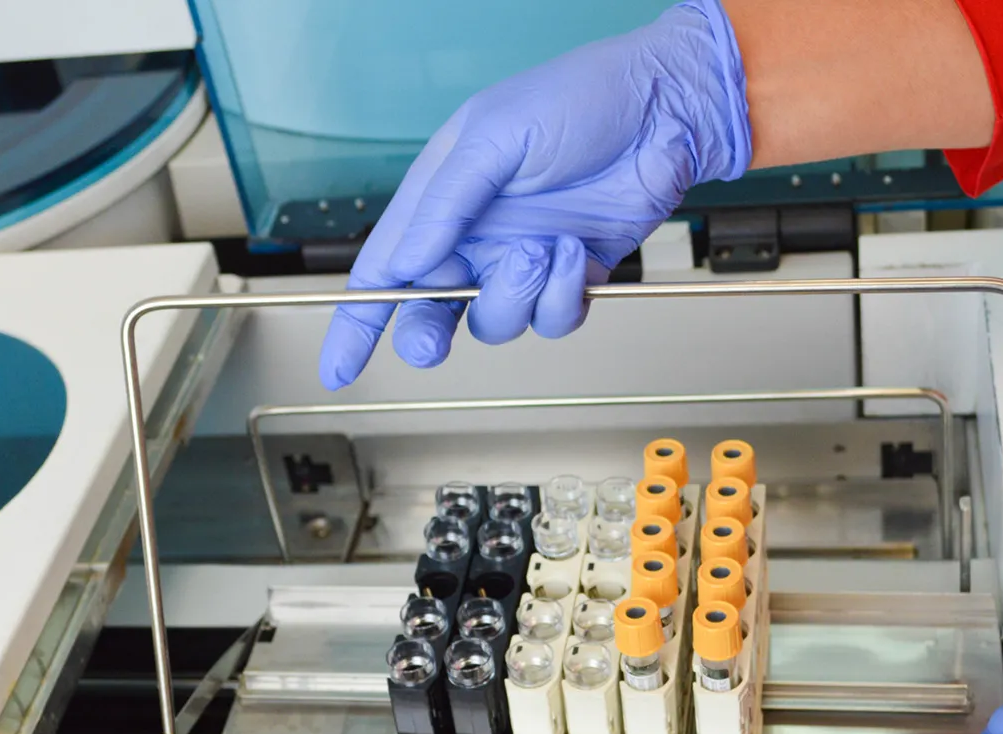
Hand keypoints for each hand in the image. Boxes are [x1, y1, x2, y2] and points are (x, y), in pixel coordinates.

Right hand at [316, 0, 751, 389]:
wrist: (666, 107)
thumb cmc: (580, 97)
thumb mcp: (496, 137)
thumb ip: (446, 203)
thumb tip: (408, 263)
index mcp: (440, 200)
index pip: (382, 270)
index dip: (355, 323)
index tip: (336, 368)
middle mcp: (476, 238)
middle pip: (429, 315)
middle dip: (428, 333)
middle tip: (436, 335)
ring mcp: (523, 260)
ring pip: (495, 323)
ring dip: (516, 296)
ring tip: (545, 247)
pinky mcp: (573, 277)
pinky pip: (552, 319)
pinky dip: (564, 296)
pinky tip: (578, 253)